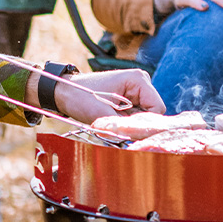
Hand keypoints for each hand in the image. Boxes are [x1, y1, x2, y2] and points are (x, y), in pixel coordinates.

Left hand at [32, 68, 164, 123]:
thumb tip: (139, 142)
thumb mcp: (102, 115)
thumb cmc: (80, 97)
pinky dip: (126, 122)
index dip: (145, 123)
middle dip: (137, 124)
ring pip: (145, 117)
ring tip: (112, 121)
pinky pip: (136, 116)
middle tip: (116, 126)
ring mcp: (137, 90)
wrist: (64, 92)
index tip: (127, 129)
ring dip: (130, 124)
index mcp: (139, 80)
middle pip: (153, 114)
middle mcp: (142, 82)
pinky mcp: (131, 97)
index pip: (158, 110)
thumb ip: (123, 127)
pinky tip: (113, 119)